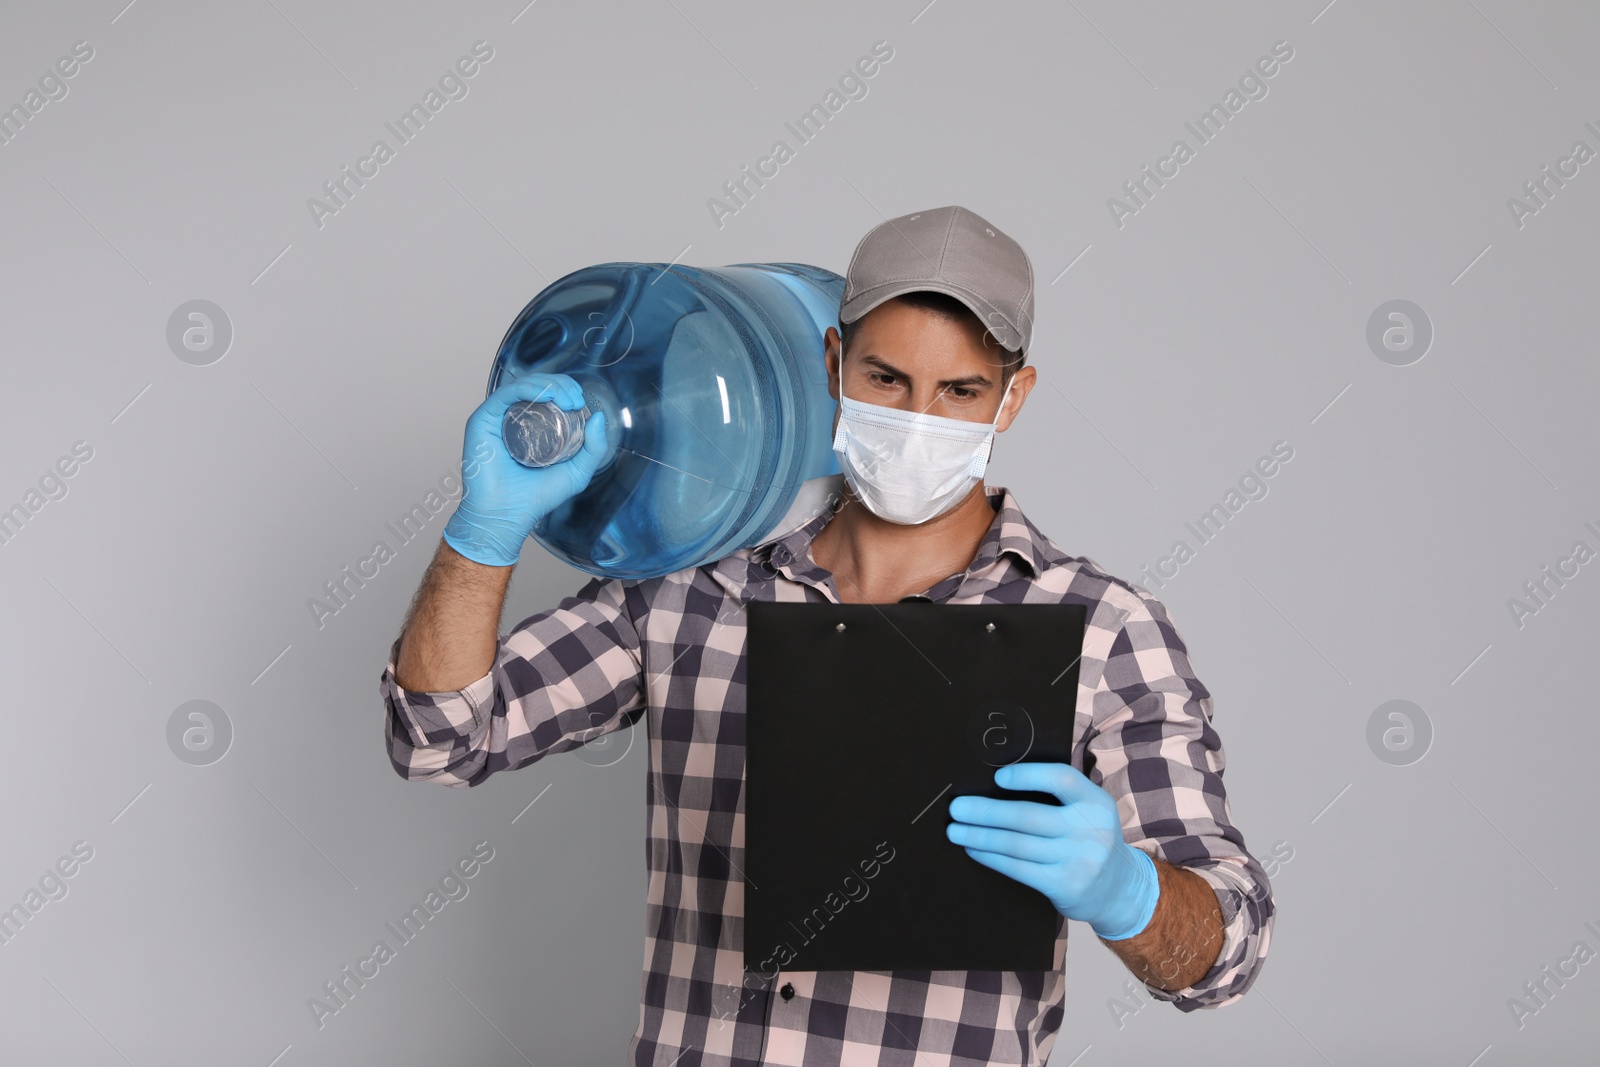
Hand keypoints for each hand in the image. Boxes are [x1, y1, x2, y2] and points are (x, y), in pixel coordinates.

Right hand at [442, 374, 609, 566]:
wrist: (508, 514)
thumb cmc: (537, 497)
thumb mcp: (577, 472)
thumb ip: (593, 448)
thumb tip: (598, 417)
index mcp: (532, 426)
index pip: (549, 396)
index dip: (566, 390)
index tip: (581, 402)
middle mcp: (513, 418)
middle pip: (537, 386)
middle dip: (561, 384)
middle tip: (576, 399)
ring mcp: (497, 418)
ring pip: (523, 386)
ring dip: (549, 385)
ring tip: (567, 399)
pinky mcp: (483, 420)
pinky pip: (506, 395)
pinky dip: (527, 389)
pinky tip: (547, 395)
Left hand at [946, 762, 1159, 939]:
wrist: (1119, 889)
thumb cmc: (1089, 839)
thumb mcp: (1088, 812)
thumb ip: (1058, 797)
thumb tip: (996, 783)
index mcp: (1095, 802)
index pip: (1061, 780)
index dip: (1027, 776)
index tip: (998, 777)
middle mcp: (1090, 830)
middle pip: (1027, 816)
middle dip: (986, 811)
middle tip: (956, 807)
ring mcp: (1079, 860)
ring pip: (1017, 844)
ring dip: (980, 836)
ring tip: (955, 830)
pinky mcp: (1065, 885)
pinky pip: (1019, 868)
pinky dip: (991, 857)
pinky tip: (974, 849)